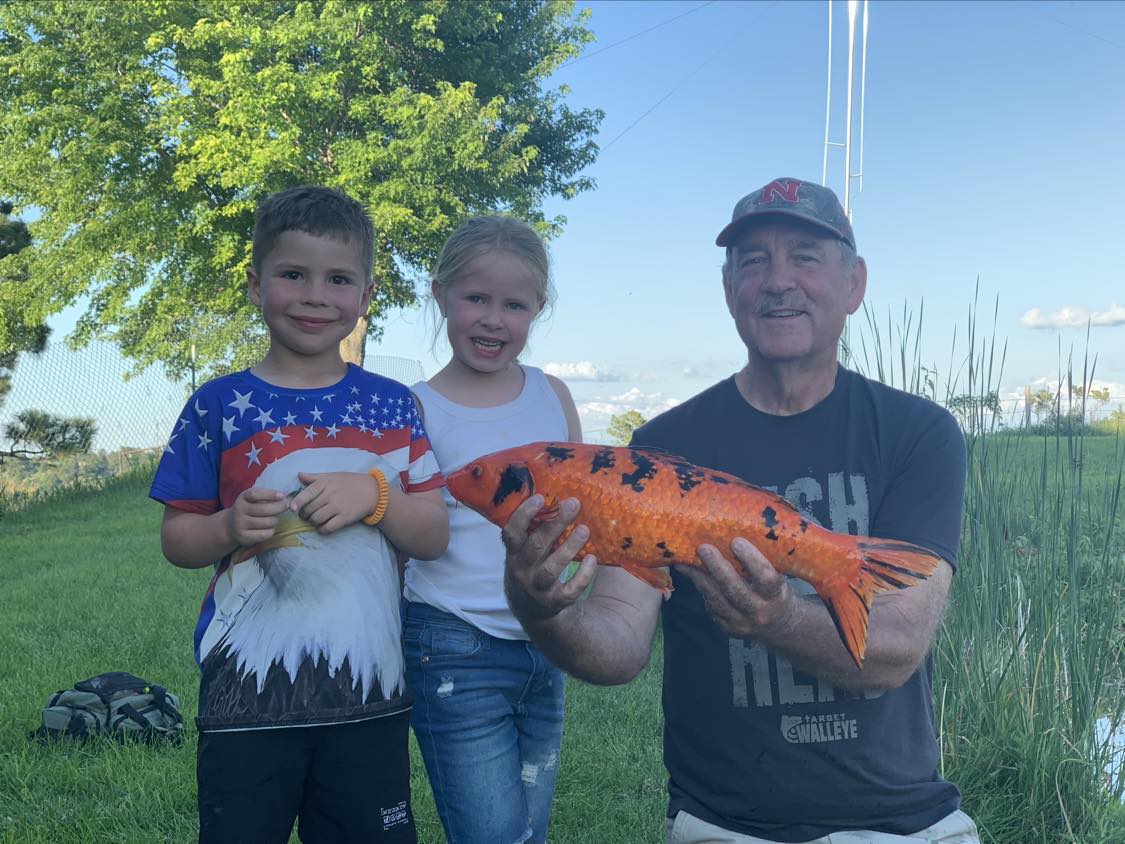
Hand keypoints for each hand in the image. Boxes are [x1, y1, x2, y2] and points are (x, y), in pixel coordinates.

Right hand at [226, 487, 287, 547]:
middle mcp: (239, 510)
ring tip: (275, 519)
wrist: (231, 525)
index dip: (270, 494)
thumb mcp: (253, 500)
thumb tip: (284, 498)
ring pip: (266, 522)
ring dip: (275, 520)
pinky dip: (270, 531)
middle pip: (264, 509)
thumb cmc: (249, 509)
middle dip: (279, 508)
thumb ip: (266, 497)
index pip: (255, 494)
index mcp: (243, 498)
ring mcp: (240, 524)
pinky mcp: (243, 536)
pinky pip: (263, 534)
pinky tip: (270, 529)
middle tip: (286, 507)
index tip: (282, 496)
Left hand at [290, 471, 379, 533]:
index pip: (307, 493)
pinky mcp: (345, 518)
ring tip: (314, 520)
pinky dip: (322, 529)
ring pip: (317, 519)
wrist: (372, 491)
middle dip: (304, 514)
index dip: (298, 502)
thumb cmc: (349, 482)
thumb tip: (299, 475)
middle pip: (310, 509)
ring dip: (312, 522)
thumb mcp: (332, 476)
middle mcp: (330, 494)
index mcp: (325, 483)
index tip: (292, 508)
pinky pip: (328, 527)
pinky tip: (322, 527)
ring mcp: (338, 507)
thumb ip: (314, 477)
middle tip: (306, 515)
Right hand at [502, 495, 597, 623]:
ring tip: (585, 529)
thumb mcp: (524, 550)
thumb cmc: (531, 566)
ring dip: (569, 547)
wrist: (530, 609)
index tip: (541, 498)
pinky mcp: (555, 602)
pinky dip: (583, 575)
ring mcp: (537, 588)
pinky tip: (592, 559)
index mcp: (514, 553)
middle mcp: (522, 571)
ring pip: (552, 569)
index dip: (524, 515)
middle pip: (537, 546)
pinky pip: (570, 590)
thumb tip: (557, 497)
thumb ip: (534, 529)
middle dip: (555, 524)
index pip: (512, 533)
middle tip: (573, 504)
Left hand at [676, 538, 797, 639]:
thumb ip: (765, 561)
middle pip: (735, 590)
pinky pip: (710, 606)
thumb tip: (738, 528)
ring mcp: (742, 624)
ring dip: (699, 577)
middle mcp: (760, 612)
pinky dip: (700, 587)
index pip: (765, 578)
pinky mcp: (727, 628)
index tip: (736, 541)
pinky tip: (689, 572)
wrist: (781, 626)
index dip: (751, 559)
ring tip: (686, 559)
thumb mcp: (780, 577)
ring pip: (716, 600)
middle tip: (703, 548)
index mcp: (777, 595)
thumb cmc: (777, 592)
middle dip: (717, 567)